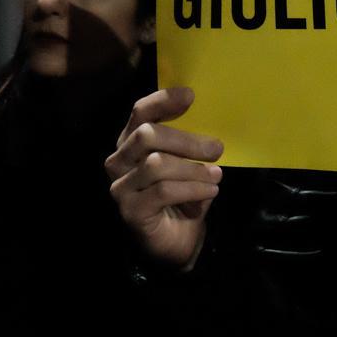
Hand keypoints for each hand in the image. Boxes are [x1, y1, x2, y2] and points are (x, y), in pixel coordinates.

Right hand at [106, 87, 222, 270]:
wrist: (179, 240)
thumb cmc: (184, 195)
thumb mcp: (190, 163)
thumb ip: (192, 143)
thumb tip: (213, 127)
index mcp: (132, 142)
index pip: (140, 113)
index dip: (162, 101)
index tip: (190, 96)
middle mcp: (119, 160)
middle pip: (147, 135)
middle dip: (187, 140)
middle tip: (217, 149)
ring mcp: (120, 186)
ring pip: (157, 164)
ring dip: (193, 169)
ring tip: (216, 176)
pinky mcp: (129, 210)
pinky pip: (163, 191)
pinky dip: (192, 189)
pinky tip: (209, 191)